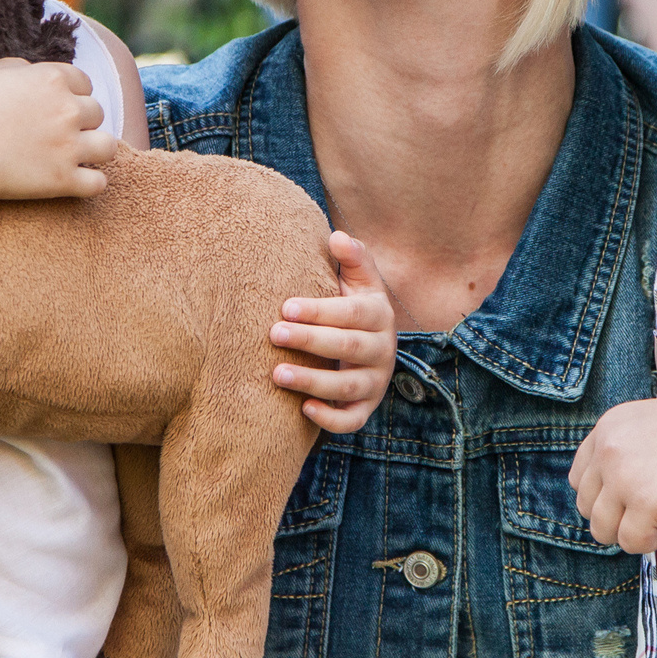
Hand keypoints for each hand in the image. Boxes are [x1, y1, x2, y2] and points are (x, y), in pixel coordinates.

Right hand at [0, 57, 117, 204]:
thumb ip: (23, 67)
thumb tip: (36, 72)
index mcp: (52, 79)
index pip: (85, 83)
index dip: (72, 94)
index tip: (57, 106)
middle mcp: (67, 110)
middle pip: (97, 112)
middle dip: (81, 121)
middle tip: (60, 132)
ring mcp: (69, 147)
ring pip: (108, 146)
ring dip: (96, 149)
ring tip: (79, 155)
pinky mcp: (64, 180)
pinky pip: (99, 183)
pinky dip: (92, 183)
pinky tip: (79, 180)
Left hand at [268, 231, 396, 433]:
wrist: (368, 346)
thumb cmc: (353, 307)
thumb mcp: (359, 280)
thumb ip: (353, 258)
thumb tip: (337, 236)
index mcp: (379, 316)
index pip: (352, 314)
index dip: (320, 311)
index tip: (286, 307)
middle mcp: (382, 351)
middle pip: (348, 347)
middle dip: (309, 341)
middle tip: (273, 334)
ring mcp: (375, 382)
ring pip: (347, 387)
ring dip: (312, 381)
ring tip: (276, 373)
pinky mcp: (365, 408)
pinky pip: (352, 420)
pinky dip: (330, 420)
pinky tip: (304, 409)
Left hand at [570, 391, 656, 553]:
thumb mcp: (651, 429)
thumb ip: (627, 455)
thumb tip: (618, 501)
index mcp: (607, 429)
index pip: (580, 479)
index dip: (607, 496)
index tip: (637, 495)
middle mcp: (606, 451)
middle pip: (587, 508)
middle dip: (619, 516)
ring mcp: (622, 477)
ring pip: (602, 530)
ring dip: (634, 530)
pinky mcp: (644, 503)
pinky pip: (631, 542)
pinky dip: (654, 540)